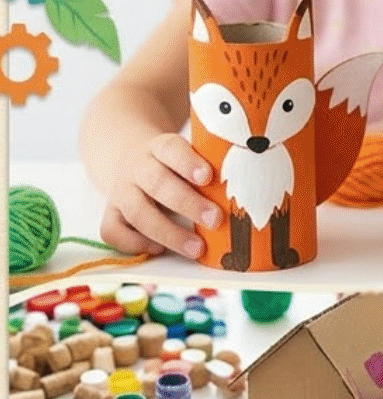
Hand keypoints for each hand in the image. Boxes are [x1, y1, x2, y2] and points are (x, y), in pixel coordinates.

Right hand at [99, 133, 220, 258]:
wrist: (133, 162)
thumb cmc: (177, 168)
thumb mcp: (191, 159)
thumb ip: (213, 171)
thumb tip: (255, 190)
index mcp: (160, 148)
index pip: (170, 148)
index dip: (187, 162)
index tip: (208, 177)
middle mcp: (138, 168)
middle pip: (157, 183)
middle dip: (187, 203)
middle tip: (216, 220)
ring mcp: (121, 191)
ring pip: (137, 211)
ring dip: (168, 232)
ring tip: (197, 248)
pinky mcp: (111, 214)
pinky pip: (113, 231)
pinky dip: (134, 244)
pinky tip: (159, 249)